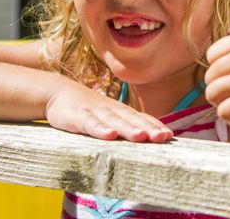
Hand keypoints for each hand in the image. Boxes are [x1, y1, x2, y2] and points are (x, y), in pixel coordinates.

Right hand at [45, 77, 172, 141]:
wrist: (59, 92)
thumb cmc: (88, 108)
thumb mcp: (108, 115)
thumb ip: (125, 124)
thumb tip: (148, 137)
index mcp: (119, 111)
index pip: (140, 118)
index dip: (154, 126)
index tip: (170, 136)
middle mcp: (110, 110)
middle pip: (131, 120)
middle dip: (148, 128)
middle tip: (164, 137)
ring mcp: (94, 112)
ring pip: (114, 121)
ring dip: (128, 129)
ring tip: (142, 137)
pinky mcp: (77, 116)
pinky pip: (90, 123)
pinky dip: (100, 129)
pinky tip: (109, 135)